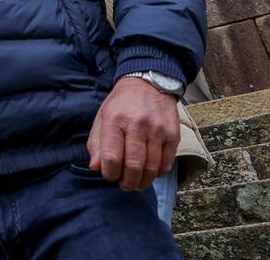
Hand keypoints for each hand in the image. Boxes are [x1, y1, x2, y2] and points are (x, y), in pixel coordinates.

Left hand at [87, 76, 179, 190]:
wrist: (148, 84)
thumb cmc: (121, 104)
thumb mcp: (102, 117)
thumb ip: (96, 143)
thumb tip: (95, 168)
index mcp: (115, 120)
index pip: (111, 156)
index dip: (109, 173)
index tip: (109, 175)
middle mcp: (137, 125)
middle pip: (133, 165)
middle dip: (127, 182)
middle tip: (124, 185)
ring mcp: (157, 130)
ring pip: (151, 167)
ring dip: (143, 182)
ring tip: (137, 183)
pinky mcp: (173, 134)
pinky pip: (166, 163)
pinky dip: (157, 173)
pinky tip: (150, 173)